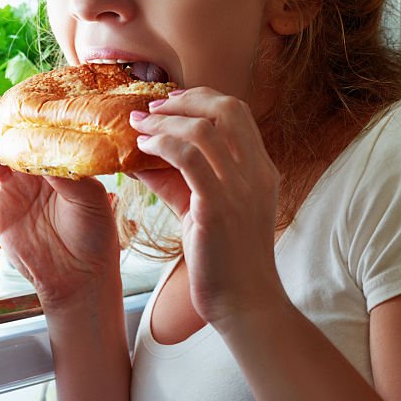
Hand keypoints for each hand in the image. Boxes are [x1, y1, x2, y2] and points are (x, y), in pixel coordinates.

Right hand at [0, 85, 119, 310]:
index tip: (18, 92)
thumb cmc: (95, 236)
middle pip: (10, 141)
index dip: (26, 115)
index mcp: (61, 169)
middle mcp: (35, 178)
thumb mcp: (89, 197)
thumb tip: (42, 147)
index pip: (40, 134)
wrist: (80, 277)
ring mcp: (14, 194)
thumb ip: (65, 172)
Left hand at [129, 88, 286, 329]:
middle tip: (152, 108)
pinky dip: (162, 145)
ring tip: (139, 127)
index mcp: (261, 169)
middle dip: (186, 100)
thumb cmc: (226, 259)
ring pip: (203, 129)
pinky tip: (142, 150)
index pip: (238, 112)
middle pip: (227, 108)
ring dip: (165, 121)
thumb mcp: (207, 209)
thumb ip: (181, 181)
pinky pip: (188, 159)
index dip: (203, 98)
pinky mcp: (218, 206)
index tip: (171, 102)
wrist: (245, 301)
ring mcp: (240, 188)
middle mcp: (256, 172)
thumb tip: (143, 157)